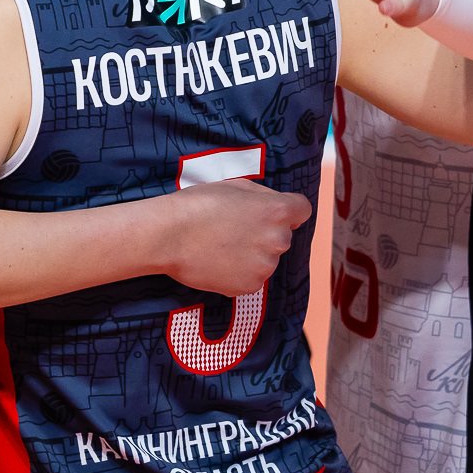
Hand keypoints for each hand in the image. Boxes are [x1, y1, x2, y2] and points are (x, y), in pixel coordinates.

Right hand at [166, 179, 312, 295]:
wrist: (169, 236)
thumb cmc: (198, 205)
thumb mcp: (235, 187)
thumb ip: (262, 198)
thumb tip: (272, 206)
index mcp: (277, 211)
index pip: (302, 209)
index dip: (288, 210)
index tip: (271, 212)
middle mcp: (278, 240)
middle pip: (282, 235)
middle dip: (265, 232)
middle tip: (235, 228)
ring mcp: (265, 266)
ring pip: (266, 258)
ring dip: (252, 253)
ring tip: (221, 246)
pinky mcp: (250, 286)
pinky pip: (252, 276)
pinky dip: (239, 271)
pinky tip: (217, 261)